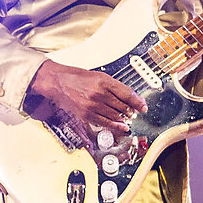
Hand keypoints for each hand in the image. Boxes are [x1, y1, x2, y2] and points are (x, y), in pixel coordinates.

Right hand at [28, 60, 144, 137]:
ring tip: (128, 118)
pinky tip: (122, 127)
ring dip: (124, 118)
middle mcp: (99, 93)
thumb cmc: (77, 77)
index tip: (143, 106)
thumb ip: (113, 86)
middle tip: (135, 112)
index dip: (138, 101)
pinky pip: (104, 122)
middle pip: (122, 106)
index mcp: (104, 81)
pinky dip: (115, 126)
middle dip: (131, 110)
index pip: (127, 93)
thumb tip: (127, 97)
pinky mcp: (86, 114)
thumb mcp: (98, 76)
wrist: (58, 82)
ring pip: (115, 115)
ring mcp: (92, 105)